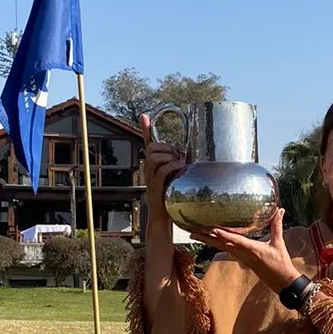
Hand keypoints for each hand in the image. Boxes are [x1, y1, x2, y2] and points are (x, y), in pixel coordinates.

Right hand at [141, 113, 184, 230]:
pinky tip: (180, 170)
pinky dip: (171, 167)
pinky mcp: (155, 187)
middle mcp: (149, 169)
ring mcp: (151, 178)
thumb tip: (188, 157)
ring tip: (179, 165)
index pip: (148, 143)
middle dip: (166, 147)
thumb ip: (178, 167)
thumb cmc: (170, 197)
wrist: (163, 218)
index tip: (144, 116)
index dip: (145, 129)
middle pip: (152, 147)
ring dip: (169, 157)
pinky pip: (161, 170)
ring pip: (155, 156)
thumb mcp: (175, 178)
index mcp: (153, 165)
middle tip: (178, 157)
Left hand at [190, 208, 301, 293]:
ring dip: (209, 241)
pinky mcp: (242, 260)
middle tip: (191, 232)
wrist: (282, 282)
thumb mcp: (278, 243)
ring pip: (222, 248)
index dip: (225, 235)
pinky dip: (218, 244)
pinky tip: (212, 240)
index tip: (213, 230)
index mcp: (252, 250)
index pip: (236, 241)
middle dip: (206, 238)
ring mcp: (242, 259)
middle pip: (221, 245)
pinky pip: (227, 250)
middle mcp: (243, 255)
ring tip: (195, 234)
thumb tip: (280, 210)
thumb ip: (277, 225)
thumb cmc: (281, 263)